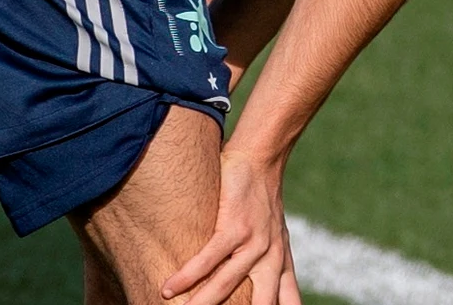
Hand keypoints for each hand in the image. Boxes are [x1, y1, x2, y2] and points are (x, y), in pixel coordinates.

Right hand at [162, 148, 300, 304]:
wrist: (261, 162)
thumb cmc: (263, 204)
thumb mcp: (278, 243)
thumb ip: (276, 274)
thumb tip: (279, 303)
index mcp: (280, 266)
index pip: (283, 304)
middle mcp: (271, 258)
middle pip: (258, 304)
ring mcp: (255, 242)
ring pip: (226, 284)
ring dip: (201, 303)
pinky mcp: (235, 225)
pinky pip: (209, 257)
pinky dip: (188, 274)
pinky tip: (169, 288)